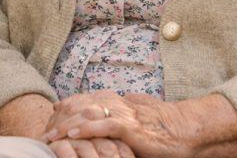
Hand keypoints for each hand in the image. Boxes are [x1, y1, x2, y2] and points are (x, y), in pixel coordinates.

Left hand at [42, 91, 193, 157]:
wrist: (191, 131)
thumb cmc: (168, 132)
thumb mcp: (141, 124)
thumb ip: (123, 122)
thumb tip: (108, 124)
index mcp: (123, 103)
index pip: (89, 100)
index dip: (69, 107)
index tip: (53, 117)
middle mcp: (122, 105)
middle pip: (84, 104)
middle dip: (63, 116)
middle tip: (44, 130)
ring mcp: (127, 115)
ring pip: (90, 112)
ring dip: (68, 123)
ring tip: (51, 136)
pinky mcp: (133, 128)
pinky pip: (105, 125)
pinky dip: (86, 128)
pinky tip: (72, 134)